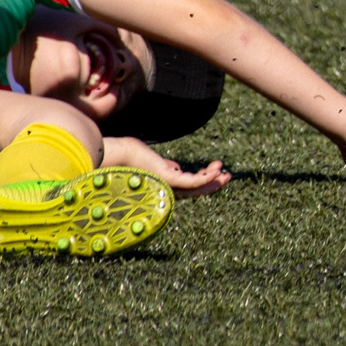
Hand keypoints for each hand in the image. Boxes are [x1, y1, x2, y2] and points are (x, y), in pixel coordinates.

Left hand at [101, 135, 231, 198]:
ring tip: (225, 173)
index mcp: (165, 187)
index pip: (189, 189)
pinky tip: (216, 171)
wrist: (119, 154)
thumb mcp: (156, 163)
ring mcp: (168, 186)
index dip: (205, 183)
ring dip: (213, 181)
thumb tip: (176, 167)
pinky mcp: (169, 179)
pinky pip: (192, 181)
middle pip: (196, 191)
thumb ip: (167, 167)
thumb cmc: (132, 157)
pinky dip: (206, 177)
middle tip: (227, 176)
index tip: (216, 173)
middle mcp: (168, 190)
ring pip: (197, 188)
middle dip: (213, 184)